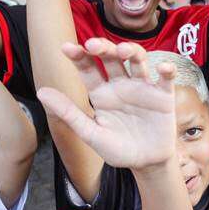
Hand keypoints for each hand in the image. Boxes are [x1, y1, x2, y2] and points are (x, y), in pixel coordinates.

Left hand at [37, 39, 175, 169]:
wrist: (146, 164)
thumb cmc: (118, 150)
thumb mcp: (91, 134)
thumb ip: (68, 113)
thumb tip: (41, 92)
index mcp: (101, 93)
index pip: (88, 68)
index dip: (78, 56)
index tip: (67, 47)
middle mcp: (121, 85)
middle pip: (112, 58)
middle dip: (103, 47)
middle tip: (93, 44)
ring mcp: (143, 88)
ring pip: (138, 60)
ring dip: (132, 51)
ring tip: (124, 50)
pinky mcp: (163, 96)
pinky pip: (166, 78)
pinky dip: (167, 70)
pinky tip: (163, 68)